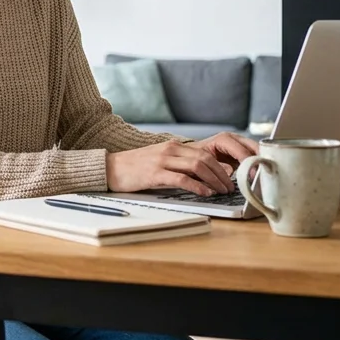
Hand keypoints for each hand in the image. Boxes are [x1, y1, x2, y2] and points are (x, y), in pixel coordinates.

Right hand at [105, 137, 249, 196]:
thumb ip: (179, 165)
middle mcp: (169, 150)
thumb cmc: (135, 168)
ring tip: (221, 191)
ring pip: (197, 166)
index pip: (204, 153)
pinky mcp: (154, 174)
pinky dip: (197, 186)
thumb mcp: (160, 161)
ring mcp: (162, 161)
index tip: (229, 178)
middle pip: (205, 158)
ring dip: (214, 180)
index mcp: (173, 146)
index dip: (221, 165)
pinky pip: (181, 179)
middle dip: (222, 174)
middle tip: (230, 186)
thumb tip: (203, 176)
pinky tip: (205, 193)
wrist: (109, 168)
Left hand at [188, 131, 258, 175]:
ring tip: (264, 175)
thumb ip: (217, 166)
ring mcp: (241, 144)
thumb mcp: (203, 161)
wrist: (194, 155)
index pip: (241, 150)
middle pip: (254, 147)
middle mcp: (235, 139)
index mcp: (224, 139)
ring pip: (257, 151)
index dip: (249, 163)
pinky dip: (259, 164)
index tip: (253, 174)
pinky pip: (255, 156)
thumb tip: (230, 171)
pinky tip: (260, 174)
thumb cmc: (197, 157)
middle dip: (260, 160)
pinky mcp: (244, 152)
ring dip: (261, 162)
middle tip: (264, 174)